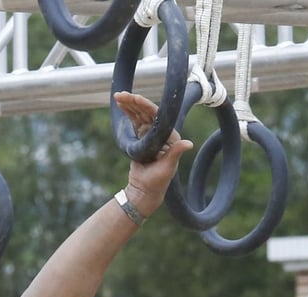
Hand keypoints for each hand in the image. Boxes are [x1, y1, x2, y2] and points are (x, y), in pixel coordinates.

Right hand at [114, 91, 193, 217]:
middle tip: (122, 95)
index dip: (146, 106)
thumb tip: (189, 144)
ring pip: (140, 116)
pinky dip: (128, 114)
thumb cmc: (157, 182)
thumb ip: (175, 153)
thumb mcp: (167, 167)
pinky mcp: (142, 138)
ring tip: (118, 96)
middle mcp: (162, 133)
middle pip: (148, 113)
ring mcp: (151, 135)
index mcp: (171, 138)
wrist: (144, 191)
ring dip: (130, 105)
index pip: (159, 117)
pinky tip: (121, 105)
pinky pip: (135, 122)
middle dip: (135, 103)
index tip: (135, 98)